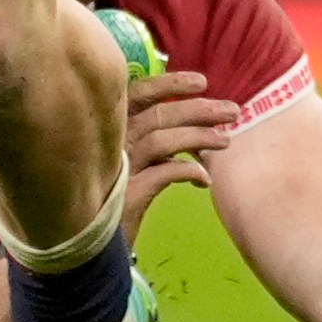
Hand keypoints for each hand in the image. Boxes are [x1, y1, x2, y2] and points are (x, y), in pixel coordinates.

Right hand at [122, 70, 237, 239]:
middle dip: (199, 109)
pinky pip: (164, 174)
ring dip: (199, 138)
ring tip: (226, 141)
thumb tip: (194, 125)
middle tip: (232, 111)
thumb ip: (150, 140)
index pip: (139, 94)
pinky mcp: (126, 195)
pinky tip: (204, 179)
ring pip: (162, 140)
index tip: (202, 82)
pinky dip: (187, 171)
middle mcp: (110, 141)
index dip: (170, 84)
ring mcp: (117, 167)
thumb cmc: (111, 196)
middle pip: (159, 114)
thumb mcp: (127, 160)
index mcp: (110, 127)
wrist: (88, 239)